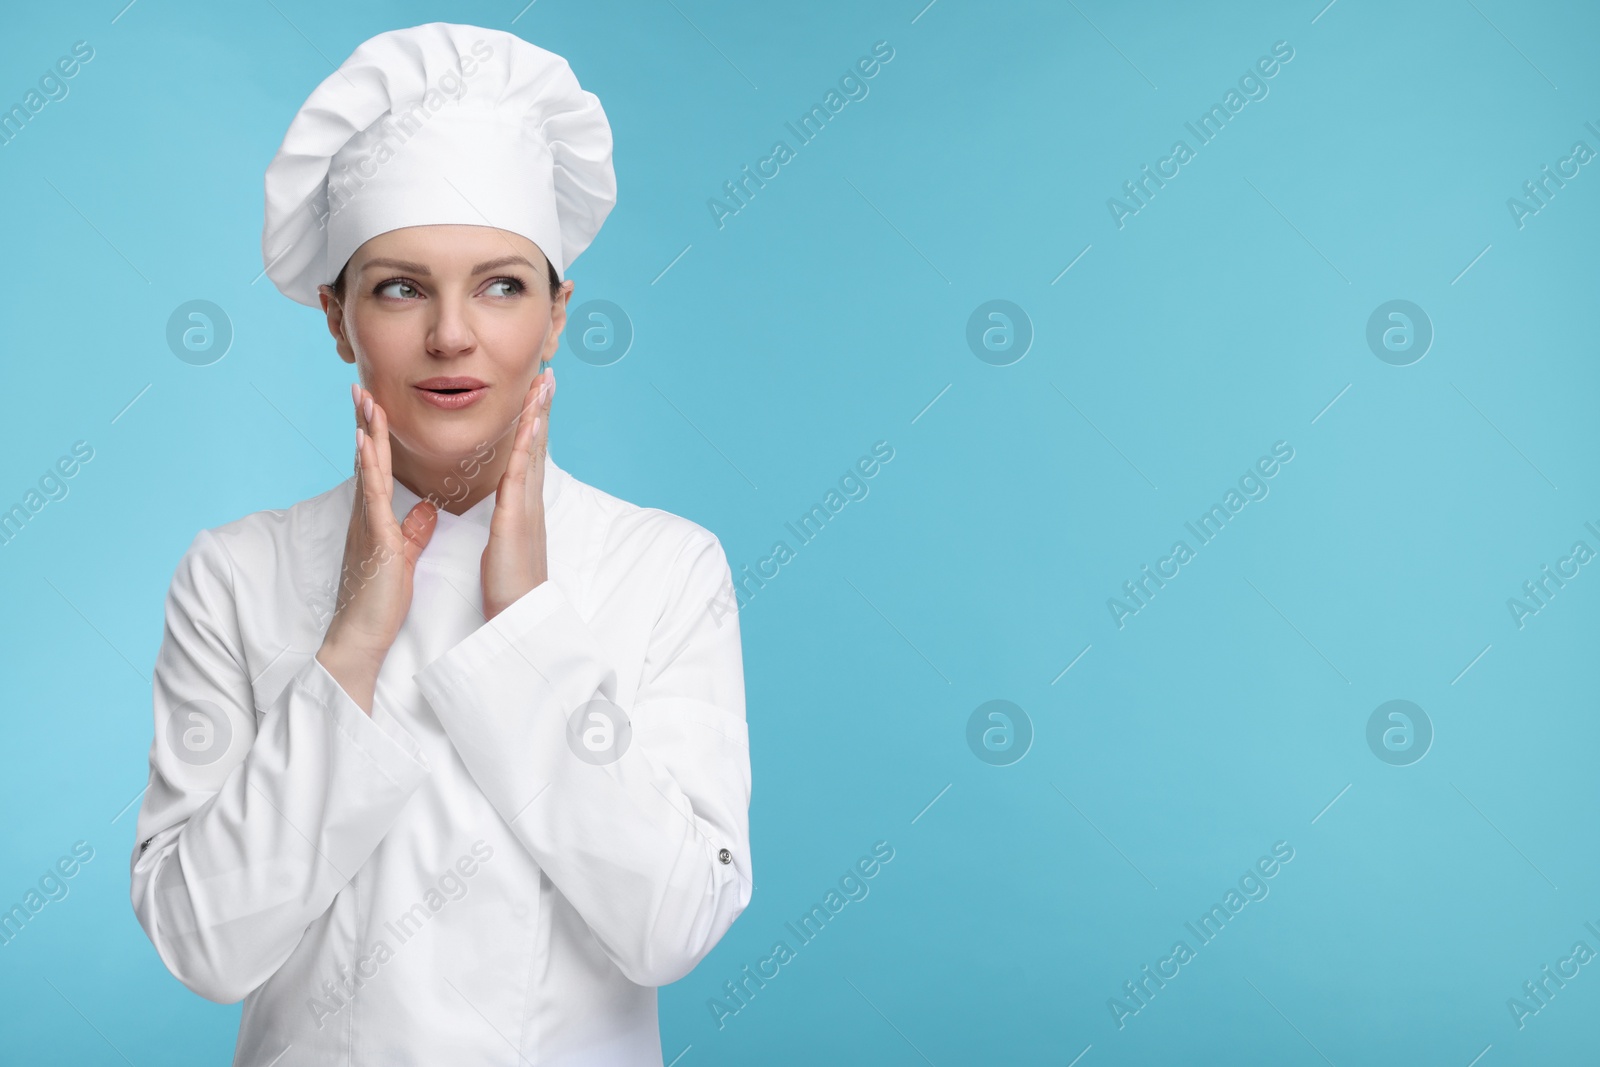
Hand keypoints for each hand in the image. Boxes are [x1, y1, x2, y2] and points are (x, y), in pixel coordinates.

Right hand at [317, 382, 438, 711]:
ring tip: (364, 400)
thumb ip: (412, 530)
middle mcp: (366, 515)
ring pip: (365, 468)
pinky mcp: (373, 538)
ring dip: (365, 433)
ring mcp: (366, 524)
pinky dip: (368, 468)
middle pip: (365, 458)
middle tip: (361, 387)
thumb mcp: (404, 556)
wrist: (361, 635)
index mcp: (376, 518)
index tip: (378, 405)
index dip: (377, 436)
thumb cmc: (381, 600)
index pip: (377, 468)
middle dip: (364, 422)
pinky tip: (365, 444)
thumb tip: (425, 508)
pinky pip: (371, 496)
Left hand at [481, 367, 554, 620]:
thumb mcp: (506, 543)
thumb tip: (510, 508)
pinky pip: (521, 472)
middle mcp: (531, 499)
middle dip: (543, 408)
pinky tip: (530, 421)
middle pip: (537, 443)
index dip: (533, 423)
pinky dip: (526, 444)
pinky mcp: (517, 516)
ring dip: (539, 414)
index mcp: (524, 504)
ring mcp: (527, 505)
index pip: (528, 454)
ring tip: (544, 383)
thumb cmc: (510, 584)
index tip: (536, 395)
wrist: (519, 613)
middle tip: (548, 374)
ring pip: (533, 450)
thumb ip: (509, 520)